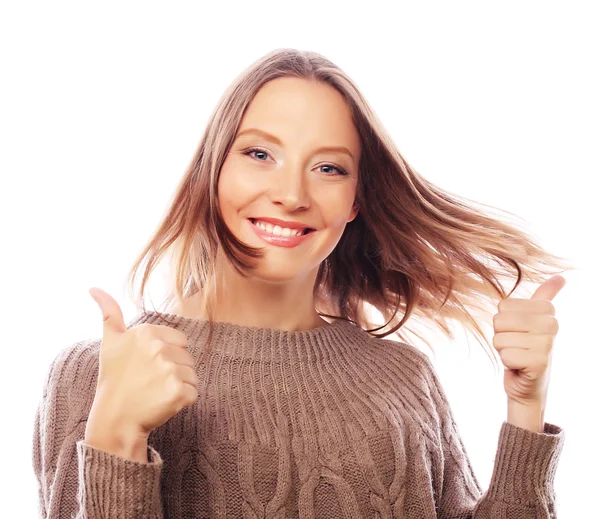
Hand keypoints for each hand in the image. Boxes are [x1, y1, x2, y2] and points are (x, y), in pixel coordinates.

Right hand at [86, 287, 198, 440]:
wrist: (114, 420)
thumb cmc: (114, 380)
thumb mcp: (110, 343)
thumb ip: (109, 313)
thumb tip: (94, 287)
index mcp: (147, 332)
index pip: (179, 340)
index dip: (166, 355)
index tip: (147, 367)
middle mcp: (159, 348)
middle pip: (187, 357)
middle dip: (173, 370)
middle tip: (149, 382)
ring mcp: (170, 371)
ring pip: (192, 374)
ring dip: (179, 385)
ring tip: (155, 392)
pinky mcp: (179, 392)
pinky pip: (194, 392)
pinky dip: (182, 401)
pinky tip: (163, 404)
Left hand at [492, 275, 566, 409]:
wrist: (528, 384)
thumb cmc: (525, 348)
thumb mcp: (533, 320)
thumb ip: (544, 297)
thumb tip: (561, 277)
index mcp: (547, 310)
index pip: (503, 305)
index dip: (503, 321)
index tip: (518, 332)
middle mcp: (552, 325)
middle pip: (499, 320)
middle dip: (501, 336)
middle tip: (516, 345)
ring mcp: (547, 344)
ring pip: (500, 338)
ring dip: (504, 350)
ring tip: (518, 355)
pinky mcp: (539, 363)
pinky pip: (505, 355)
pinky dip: (507, 363)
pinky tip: (520, 367)